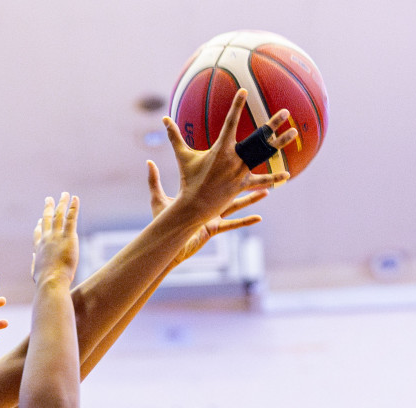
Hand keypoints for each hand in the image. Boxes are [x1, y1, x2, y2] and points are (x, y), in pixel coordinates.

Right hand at [31, 193, 79, 286]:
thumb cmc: (44, 281)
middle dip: (48, 208)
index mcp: (39, 248)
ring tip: (65, 194)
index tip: (39, 221)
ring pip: (59, 215)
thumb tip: (34, 258)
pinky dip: (73, 207)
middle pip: (47, 219)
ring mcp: (56, 236)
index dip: (39, 226)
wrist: (51, 280)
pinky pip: (71, 218)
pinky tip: (75, 198)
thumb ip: (35, 263)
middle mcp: (46, 239)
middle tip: (49, 199)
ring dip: (62, 203)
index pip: (38, 234)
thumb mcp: (36, 272)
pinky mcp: (68, 237)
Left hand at [147, 159, 267, 264]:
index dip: (221, 170)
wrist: (164, 242)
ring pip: (236, 206)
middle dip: (244, 181)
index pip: (212, 180)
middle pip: (230, 191)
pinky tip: (258, 218)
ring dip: (251, 199)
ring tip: (266, 192)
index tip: (231, 157)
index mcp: (198, 198)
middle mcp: (208, 206)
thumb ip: (154, 180)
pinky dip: (245, 221)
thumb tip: (148, 161)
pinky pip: (232, 225)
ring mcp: (213, 218)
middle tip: (256, 169)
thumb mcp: (158, 198)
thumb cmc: (161, 222)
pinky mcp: (213, 229)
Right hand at [160, 90, 297, 224]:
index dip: (237, 106)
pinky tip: (287, 174)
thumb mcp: (182, 157)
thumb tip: (164, 119)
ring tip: (294, 132)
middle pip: (257, 138)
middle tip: (285, 112)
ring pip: (264, 155)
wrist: (192, 207)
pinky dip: (273, 178)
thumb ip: (175, 137)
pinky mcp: (243, 185)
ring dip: (280, 144)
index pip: (230, 122)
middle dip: (272, 124)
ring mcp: (240, 172)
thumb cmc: (188, 180)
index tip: (244, 91)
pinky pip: (261, 180)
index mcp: (220, 149)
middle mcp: (233, 159)